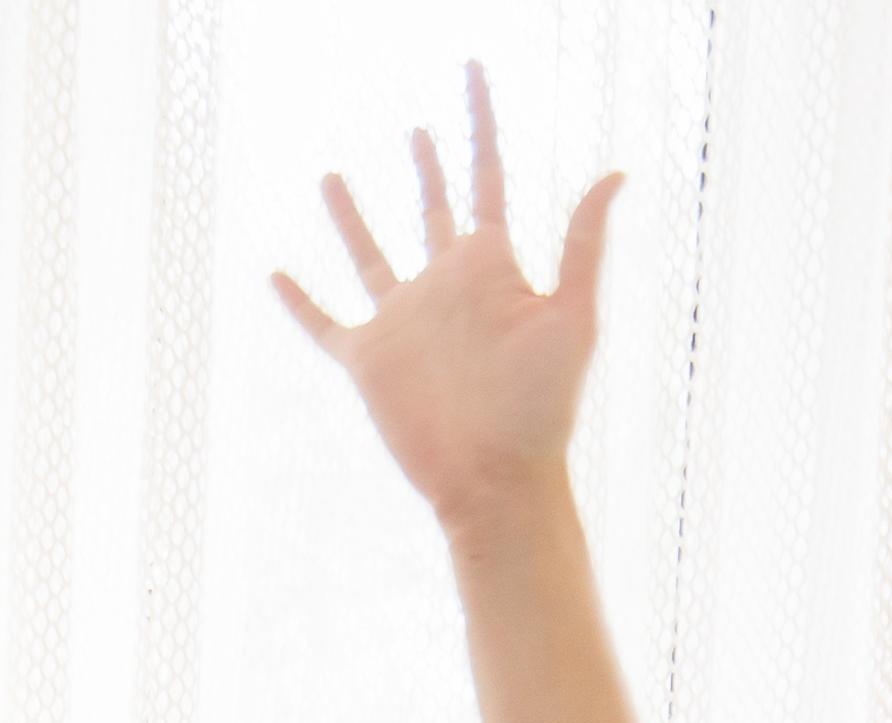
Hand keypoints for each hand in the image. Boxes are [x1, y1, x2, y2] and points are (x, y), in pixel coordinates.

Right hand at [275, 63, 622, 541]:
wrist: (496, 481)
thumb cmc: (543, 409)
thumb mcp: (573, 318)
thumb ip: (583, 244)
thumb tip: (616, 171)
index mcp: (491, 265)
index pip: (485, 173)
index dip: (481, 119)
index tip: (473, 72)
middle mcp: (445, 285)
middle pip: (432, 207)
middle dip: (428, 166)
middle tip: (419, 130)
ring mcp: (404, 323)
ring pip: (370, 253)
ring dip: (352, 218)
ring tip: (332, 178)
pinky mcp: (369, 362)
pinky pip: (324, 322)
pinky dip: (298, 301)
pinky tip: (276, 274)